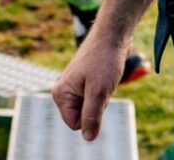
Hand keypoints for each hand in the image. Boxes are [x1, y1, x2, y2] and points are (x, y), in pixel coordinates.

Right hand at [52, 25, 130, 140]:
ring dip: (101, 98)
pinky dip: (103, 92)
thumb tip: (88, 138)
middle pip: (82, 116)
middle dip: (96, 107)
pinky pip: (94, 98)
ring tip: (103, 79)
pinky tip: (104, 77)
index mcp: (60, 94)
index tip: (97, 94)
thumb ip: (92, 115)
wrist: (112, 35)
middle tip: (101, 85)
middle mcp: (62, 91)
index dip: (91, 115)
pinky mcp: (83, 83)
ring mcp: (72, 87)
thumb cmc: (104, 60)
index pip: (76, 124)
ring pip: (90, 108)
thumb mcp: (99, 91)